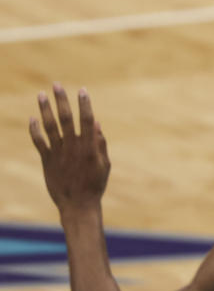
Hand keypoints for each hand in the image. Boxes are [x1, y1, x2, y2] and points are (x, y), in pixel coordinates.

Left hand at [29, 84, 110, 213]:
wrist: (78, 205)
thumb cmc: (95, 185)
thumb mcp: (104, 164)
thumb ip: (100, 144)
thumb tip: (96, 123)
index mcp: (89, 147)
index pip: (87, 120)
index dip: (84, 104)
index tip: (82, 90)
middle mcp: (73, 147)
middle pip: (65, 118)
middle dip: (61, 100)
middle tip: (56, 85)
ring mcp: (58, 153)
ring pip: (50, 126)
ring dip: (45, 109)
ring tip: (41, 95)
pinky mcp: (47, 160)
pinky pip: (39, 141)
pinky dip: (35, 129)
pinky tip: (33, 118)